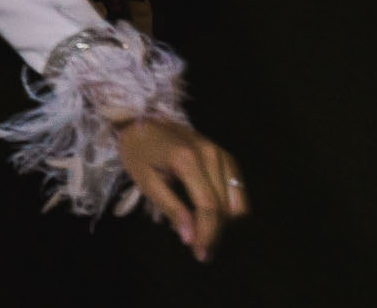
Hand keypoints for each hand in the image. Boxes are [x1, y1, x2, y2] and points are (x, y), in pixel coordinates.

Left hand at [116, 118, 247, 262]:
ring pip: (237, 202)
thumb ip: (171, 208)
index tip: (200, 254)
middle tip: (197, 247)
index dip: (207, 234)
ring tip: (201, 228)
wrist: (142, 120)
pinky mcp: (226, 156)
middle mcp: (211, 155)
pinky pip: (237, 190)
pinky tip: (208, 211)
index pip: (209, 207)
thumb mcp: (146, 181)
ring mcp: (221, 154)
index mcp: (188, 160)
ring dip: (223, 222)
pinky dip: (228, 207)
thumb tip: (191, 238)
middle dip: (214, 232)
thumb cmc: (139, 152)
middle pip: (225, 208)